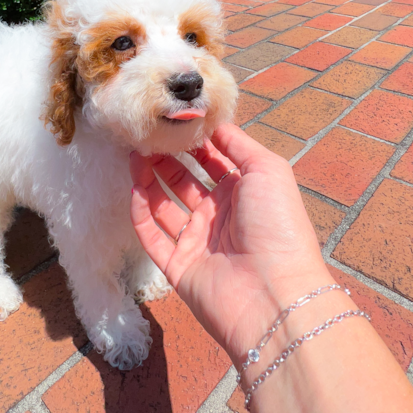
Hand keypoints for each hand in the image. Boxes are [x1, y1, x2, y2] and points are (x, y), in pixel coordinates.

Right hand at [129, 123, 334, 365]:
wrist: (274, 294)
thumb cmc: (278, 225)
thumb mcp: (268, 170)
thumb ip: (238, 143)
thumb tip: (212, 121)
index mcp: (244, 192)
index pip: (213, 160)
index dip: (194, 140)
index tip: (173, 118)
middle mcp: (220, 215)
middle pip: (185, 179)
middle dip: (166, 156)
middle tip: (147, 133)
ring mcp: (198, 241)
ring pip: (164, 205)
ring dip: (148, 179)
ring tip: (134, 154)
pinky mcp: (178, 266)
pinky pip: (153, 236)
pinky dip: (141, 213)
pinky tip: (134, 187)